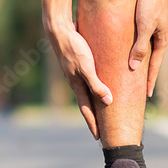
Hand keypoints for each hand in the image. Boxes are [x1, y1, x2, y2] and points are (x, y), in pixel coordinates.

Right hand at [46, 20, 111, 139]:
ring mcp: (76, 73)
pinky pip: (88, 80)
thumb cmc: (73, 48)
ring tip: (102, 111)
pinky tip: (99, 85)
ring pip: (86, 92)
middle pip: (86, 104)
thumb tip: (108, 102)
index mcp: (77, 85)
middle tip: (101, 131)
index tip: (99, 137)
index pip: (86, 110)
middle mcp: (76, 82)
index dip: (93, 124)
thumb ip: (96, 84)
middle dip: (94, 118)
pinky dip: (94, 88)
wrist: (59, 30)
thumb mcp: (86, 67)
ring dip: (94, 103)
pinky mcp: (78, 63)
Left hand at [129, 0, 167, 97]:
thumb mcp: (144, 27)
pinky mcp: (152, 20)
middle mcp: (162, 36)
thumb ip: (139, 47)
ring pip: (148, 49)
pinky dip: (138, 47)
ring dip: (141, 60)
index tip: (147, 95)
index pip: (154, 66)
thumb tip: (133, 67)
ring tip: (133, 73)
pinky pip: (144, 39)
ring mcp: (158, 28)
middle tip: (140, 89)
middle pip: (152, 60)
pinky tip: (131, 49)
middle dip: (146, 74)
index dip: (150, 81)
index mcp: (163, 40)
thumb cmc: (150, 3)